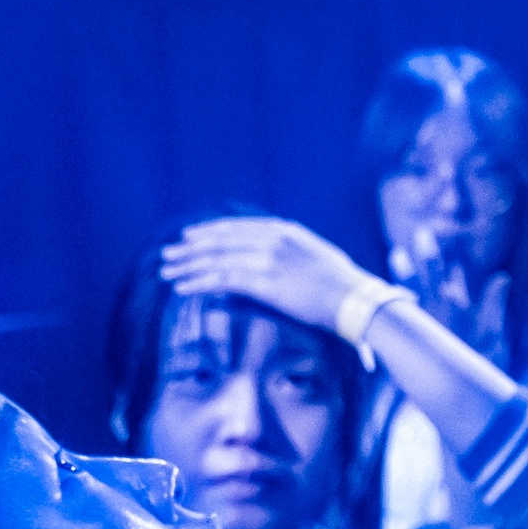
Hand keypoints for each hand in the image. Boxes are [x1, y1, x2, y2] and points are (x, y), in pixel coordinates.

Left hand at [157, 217, 378, 338]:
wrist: (359, 301)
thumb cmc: (345, 287)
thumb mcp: (318, 258)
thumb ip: (294, 253)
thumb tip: (276, 260)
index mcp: (286, 231)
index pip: (237, 227)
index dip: (209, 232)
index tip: (189, 236)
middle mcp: (274, 240)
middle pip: (222, 240)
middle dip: (191, 248)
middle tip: (168, 254)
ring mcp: (269, 259)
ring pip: (218, 259)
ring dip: (189, 265)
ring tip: (168, 272)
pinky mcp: (266, 282)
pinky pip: (224, 279)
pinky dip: (200, 283)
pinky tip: (182, 287)